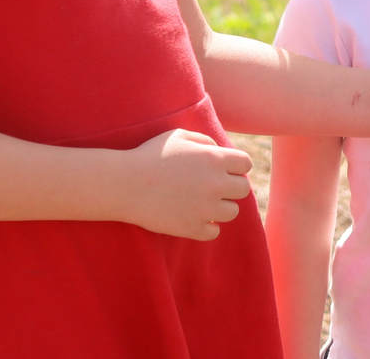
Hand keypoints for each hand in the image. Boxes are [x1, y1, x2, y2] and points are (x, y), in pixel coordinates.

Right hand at [119, 129, 252, 240]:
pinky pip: (214, 232)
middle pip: (243, 189)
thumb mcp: (178, 136)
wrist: (123, 183)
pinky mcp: (192, 228)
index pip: (246, 164)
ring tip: (203, 204)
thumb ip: (205, 141)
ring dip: (220, 208)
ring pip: (232, 212)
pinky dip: (207, 227)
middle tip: (212, 188)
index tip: (222, 170)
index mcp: (215, 159)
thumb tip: (220, 151)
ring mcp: (205, 208)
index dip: (235, 167)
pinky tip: (194, 218)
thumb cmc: (150, 155)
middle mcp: (215, 183)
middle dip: (229, 187)